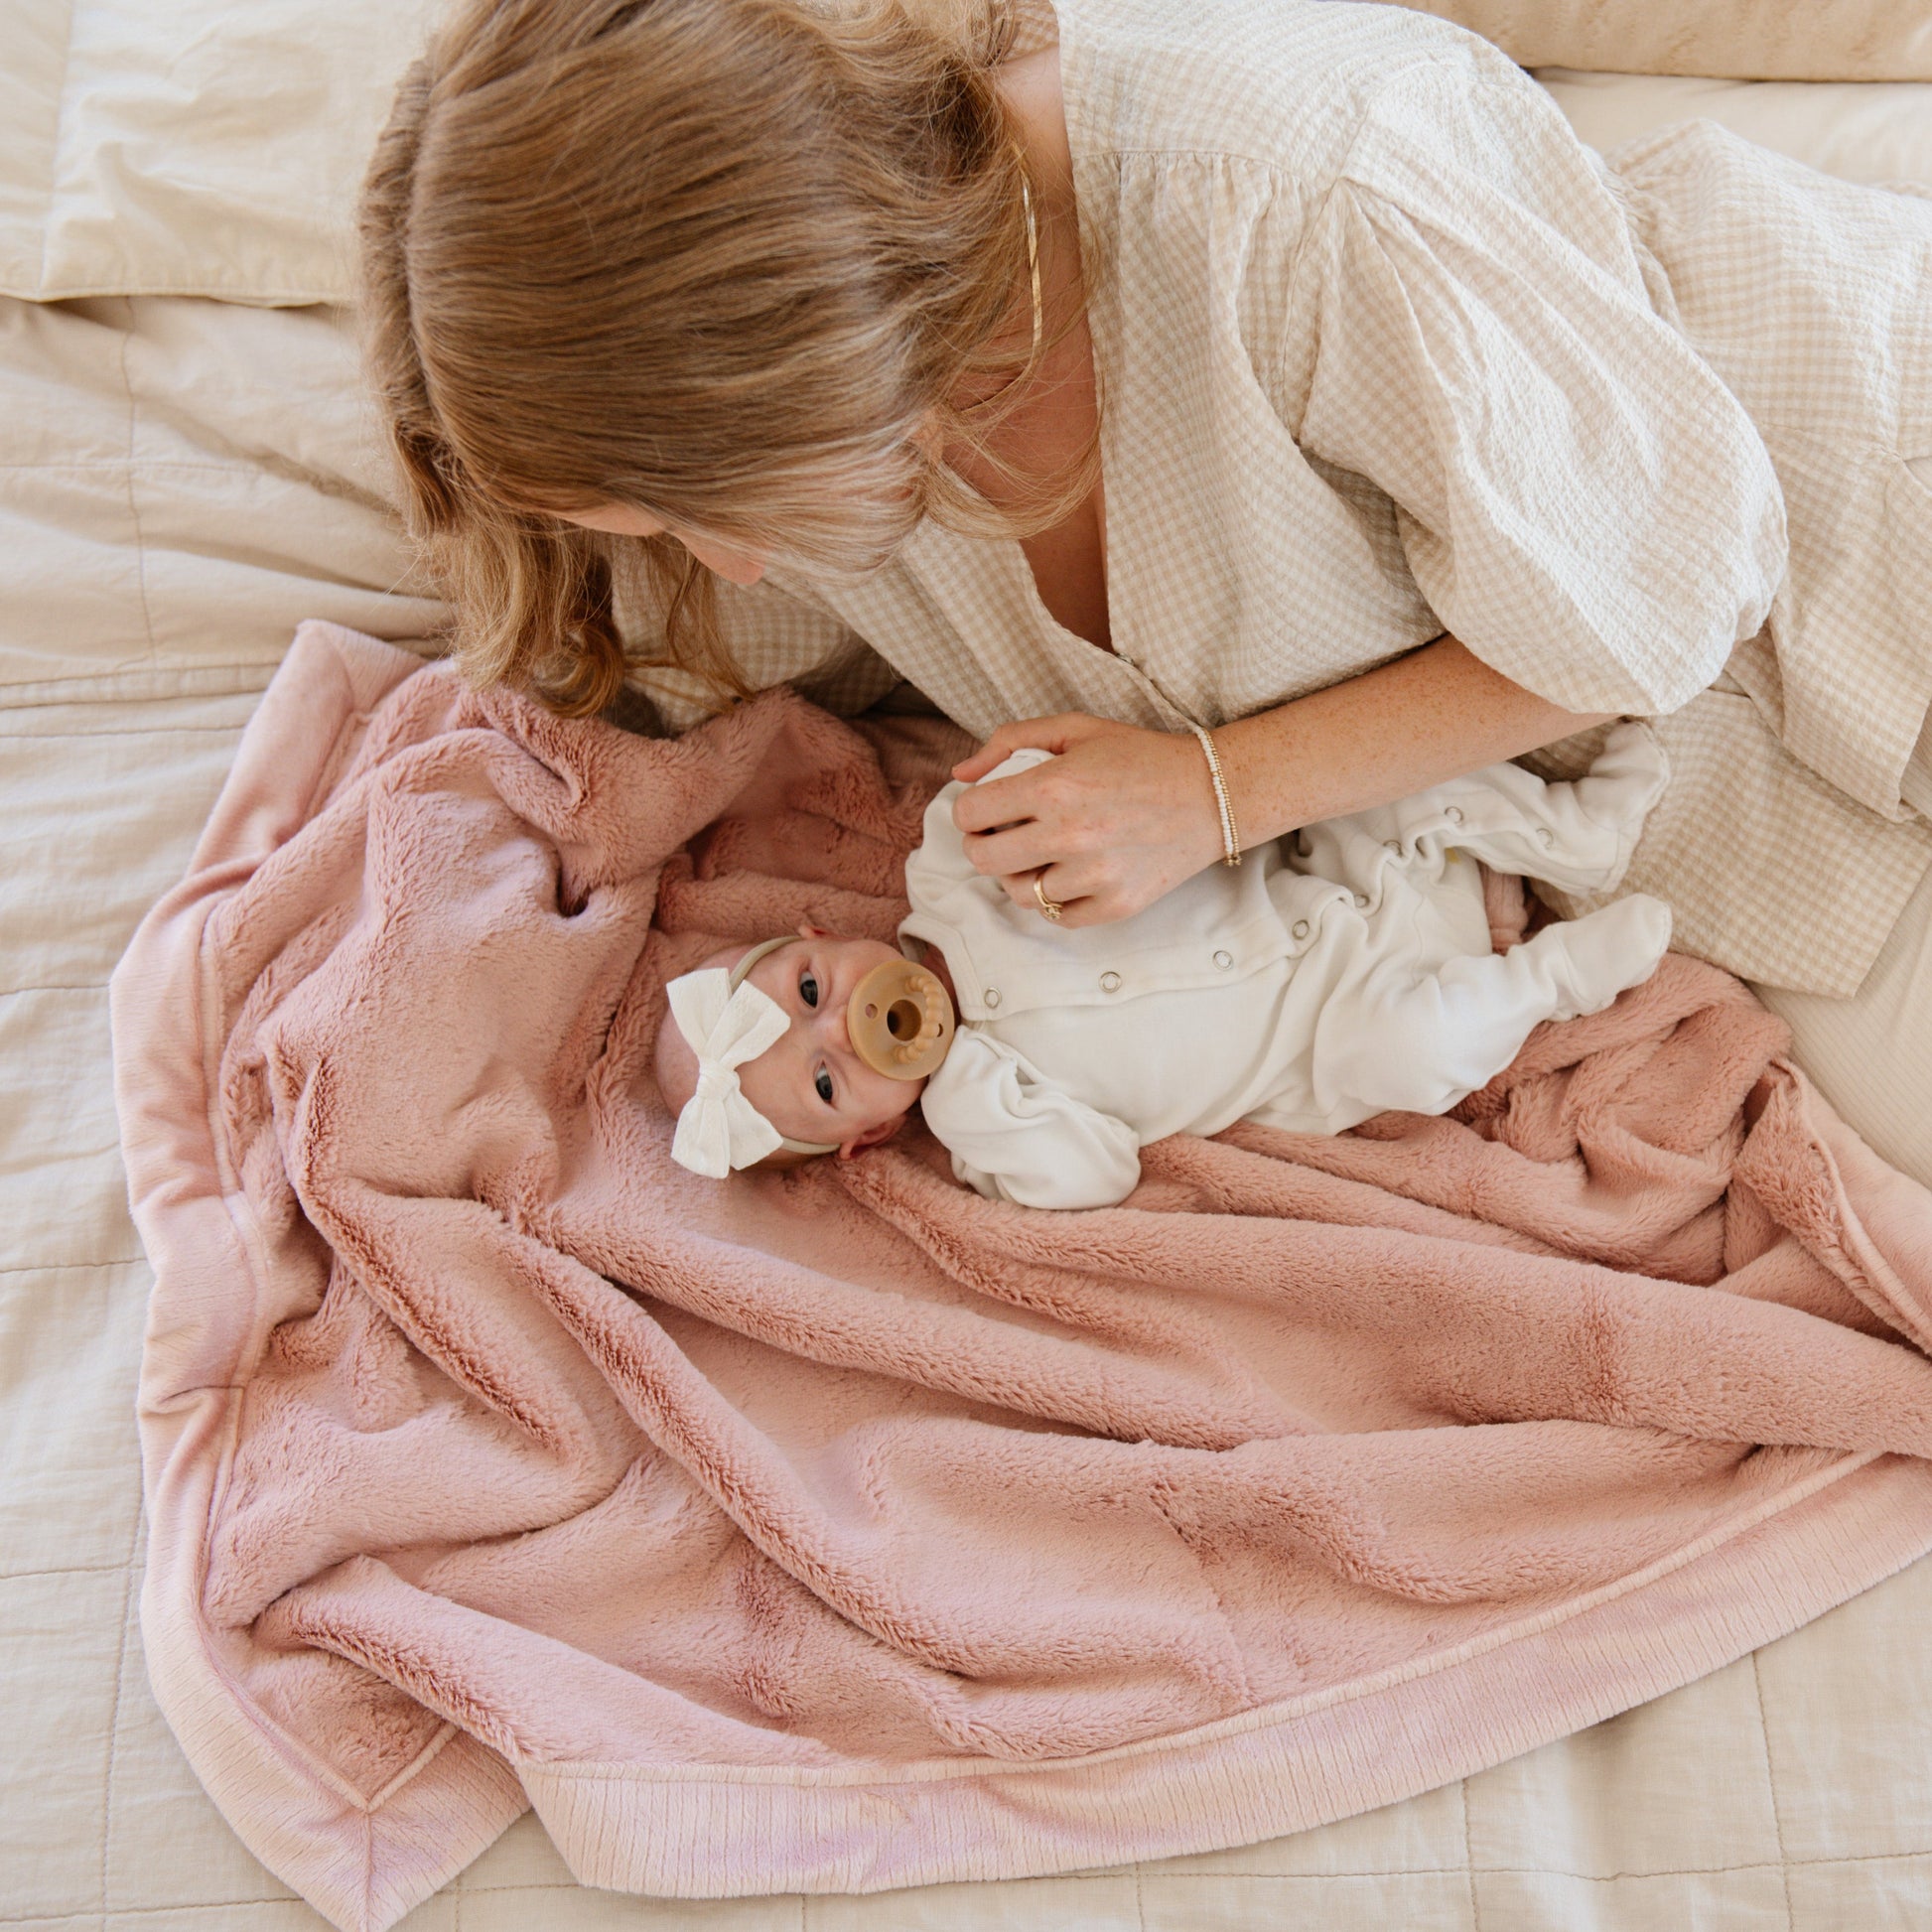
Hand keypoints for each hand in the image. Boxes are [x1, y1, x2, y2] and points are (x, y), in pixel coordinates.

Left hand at [950, 713, 1224, 926]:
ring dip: (1019, 874)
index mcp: (1053, 786)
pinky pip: (1057, 916)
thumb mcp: (1075, 729)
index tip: (985, 810)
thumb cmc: (1139, 757)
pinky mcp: (1115, 904)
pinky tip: (1069, 873)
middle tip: (1004, 833)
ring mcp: (1094, 876)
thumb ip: (1009, 742)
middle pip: (984, 860)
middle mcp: (1070, 835)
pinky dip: (1055, 899)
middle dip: (984, 844)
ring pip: (1018, 893)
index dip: (970, 811)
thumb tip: (960, 775)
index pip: (970, 814)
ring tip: (1041, 852)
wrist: (1210, 794)